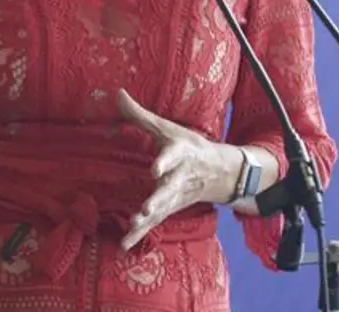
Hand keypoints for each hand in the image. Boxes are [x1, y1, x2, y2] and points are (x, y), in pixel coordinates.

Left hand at [115, 88, 243, 251]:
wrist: (221, 171)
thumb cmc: (188, 145)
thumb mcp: (167, 127)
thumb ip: (140, 115)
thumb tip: (117, 93)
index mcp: (181, 153)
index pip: (173, 156)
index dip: (165, 162)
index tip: (156, 169)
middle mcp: (180, 177)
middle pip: (169, 190)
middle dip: (158, 199)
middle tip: (147, 208)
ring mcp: (177, 196)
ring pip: (163, 209)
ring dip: (149, 220)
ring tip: (134, 224)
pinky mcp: (170, 208)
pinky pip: (155, 223)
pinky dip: (140, 234)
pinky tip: (125, 244)